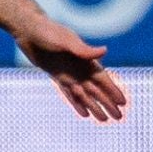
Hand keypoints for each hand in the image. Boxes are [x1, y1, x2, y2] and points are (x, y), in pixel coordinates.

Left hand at [14, 16, 128, 122]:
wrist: (29, 30)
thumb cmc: (49, 31)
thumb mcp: (66, 40)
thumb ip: (84, 50)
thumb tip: (105, 51)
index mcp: (86, 60)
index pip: (103, 80)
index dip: (113, 92)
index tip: (123, 103)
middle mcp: (80, 69)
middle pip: (97, 91)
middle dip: (108, 104)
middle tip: (119, 117)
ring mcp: (69, 74)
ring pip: (84, 95)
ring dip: (95, 107)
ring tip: (104, 120)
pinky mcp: (57, 77)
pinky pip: (69, 94)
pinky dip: (77, 104)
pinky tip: (84, 113)